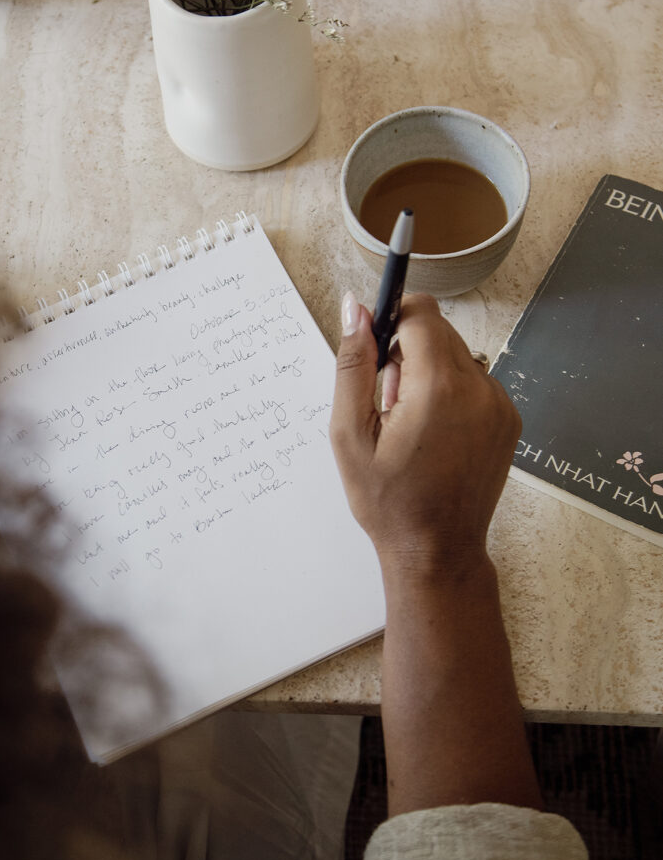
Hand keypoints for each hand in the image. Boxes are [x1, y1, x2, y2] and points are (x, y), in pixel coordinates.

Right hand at [330, 292, 520, 576]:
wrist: (437, 550)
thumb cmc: (389, 500)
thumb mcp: (350, 433)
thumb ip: (353, 363)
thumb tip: (355, 309)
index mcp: (438, 387)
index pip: (421, 311)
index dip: (392, 321)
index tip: (375, 351)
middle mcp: (479, 389)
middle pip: (438, 330)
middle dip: (406, 351)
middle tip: (388, 402)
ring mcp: (500, 404)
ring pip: (456, 354)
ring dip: (428, 372)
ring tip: (411, 422)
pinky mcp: (509, 419)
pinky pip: (474, 380)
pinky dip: (451, 392)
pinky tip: (435, 432)